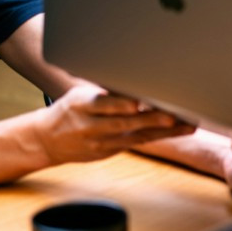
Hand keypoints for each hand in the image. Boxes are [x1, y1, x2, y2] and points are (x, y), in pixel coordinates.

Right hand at [36, 85, 193, 162]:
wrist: (45, 140)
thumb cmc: (70, 110)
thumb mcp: (80, 95)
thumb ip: (106, 92)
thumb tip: (137, 78)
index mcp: (81, 105)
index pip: (103, 104)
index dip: (121, 105)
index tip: (138, 102)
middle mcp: (90, 125)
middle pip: (123, 123)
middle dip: (149, 119)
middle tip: (172, 115)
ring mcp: (100, 142)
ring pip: (135, 137)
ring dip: (162, 131)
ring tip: (185, 125)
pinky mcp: (108, 152)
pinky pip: (137, 144)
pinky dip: (157, 137)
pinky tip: (176, 131)